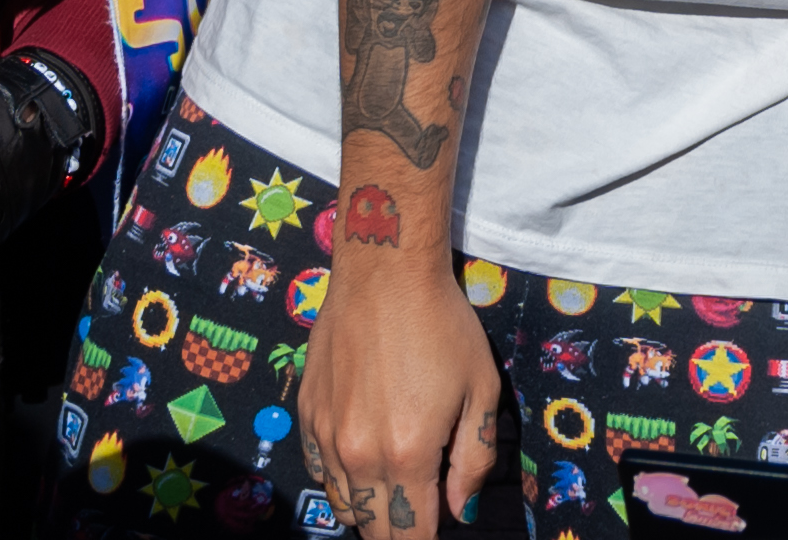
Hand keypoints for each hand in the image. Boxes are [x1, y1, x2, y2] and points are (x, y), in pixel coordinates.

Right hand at [298, 254, 502, 535]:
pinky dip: (341, 479)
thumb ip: (473, 458)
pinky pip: (319, 472)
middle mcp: (359, 456)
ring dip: (370, 509)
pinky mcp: (307, 416)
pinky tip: (363, 458)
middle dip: (399, 531)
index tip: (440, 528)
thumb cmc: (443, 326)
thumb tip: (461, 510)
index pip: (411, 534)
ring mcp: (326, 437)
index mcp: (407, 454)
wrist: (384, 274)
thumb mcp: (479, 389)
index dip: (429, 539)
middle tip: (423, 509)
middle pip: (373, 529)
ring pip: (342, 506)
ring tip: (395, 487)